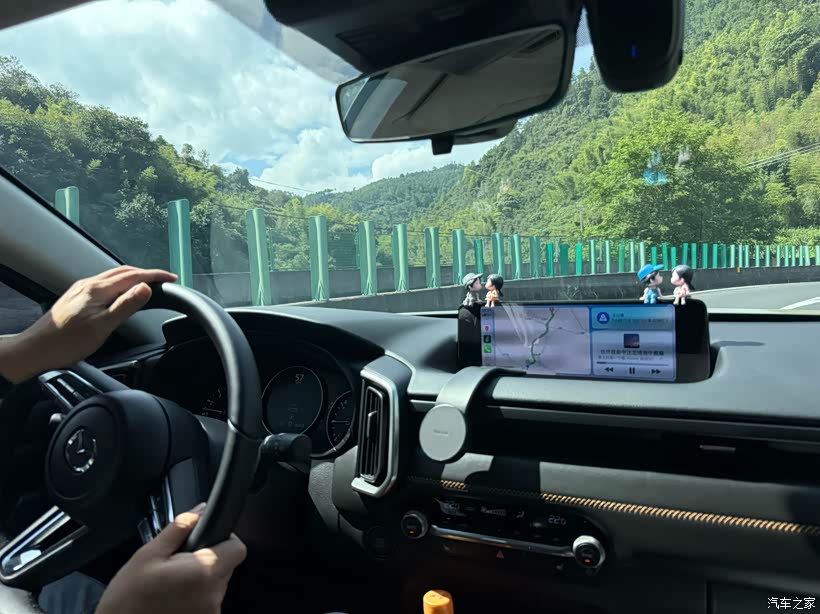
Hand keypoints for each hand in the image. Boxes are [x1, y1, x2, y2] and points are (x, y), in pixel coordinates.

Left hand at [1, 266, 175, 381]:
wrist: (35, 350)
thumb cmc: (66, 343)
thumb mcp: (103, 326)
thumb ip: (126, 305)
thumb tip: (146, 288)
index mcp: (98, 290)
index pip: (134, 276)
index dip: (155, 275)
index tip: (171, 278)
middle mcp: (89, 284)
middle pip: (124, 272)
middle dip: (147, 273)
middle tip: (164, 280)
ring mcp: (81, 289)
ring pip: (113, 276)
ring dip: (133, 277)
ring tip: (148, 284)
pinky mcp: (76, 297)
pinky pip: (104, 283)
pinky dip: (120, 283)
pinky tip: (122, 292)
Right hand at [95, 505, 246, 613]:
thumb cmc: (128, 598)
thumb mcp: (148, 555)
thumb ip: (179, 529)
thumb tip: (199, 511)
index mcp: (203, 571)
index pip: (237, 549)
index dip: (226, 539)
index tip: (207, 538)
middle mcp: (213, 594)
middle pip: (226, 566)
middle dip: (208, 558)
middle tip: (179, 562)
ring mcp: (210, 611)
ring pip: (216, 584)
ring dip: (201, 579)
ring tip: (172, 583)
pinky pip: (207, 601)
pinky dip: (195, 597)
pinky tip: (173, 598)